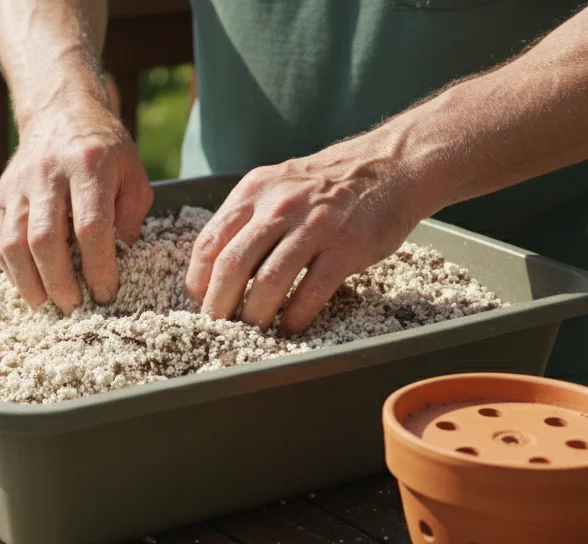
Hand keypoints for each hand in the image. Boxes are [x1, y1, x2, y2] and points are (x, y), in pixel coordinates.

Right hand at [0, 96, 152, 312]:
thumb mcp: (133, 172)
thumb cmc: (104, 149)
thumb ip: (131, 214)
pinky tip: (30, 286)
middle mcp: (48, 174)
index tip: (105, 293)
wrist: (60, 112)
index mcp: (88, 167)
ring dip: (30, 282)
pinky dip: (12, 270)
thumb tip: (121, 255)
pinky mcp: (2, 195)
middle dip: (59, 281)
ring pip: (14, 243)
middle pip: (45, 239)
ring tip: (47, 304)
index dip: (97, 266)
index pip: (90, 226)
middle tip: (74, 307)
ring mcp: (20, 185)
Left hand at [186, 137, 432, 333]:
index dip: (198, 282)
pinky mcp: (346, 246)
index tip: (200, 304)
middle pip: (231, 265)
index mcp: (253, 192)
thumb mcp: (277, 187)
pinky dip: (296, 316)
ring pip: (268, 281)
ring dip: (255, 316)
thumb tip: (216, 270)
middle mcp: (279, 206)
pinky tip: (290, 328)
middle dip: (219, 306)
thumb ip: (247, 220)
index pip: (208, 243)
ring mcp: (314, 225)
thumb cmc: (327, 186)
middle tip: (218, 328)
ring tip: (252, 333)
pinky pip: (312, 290)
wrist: (390, 166)